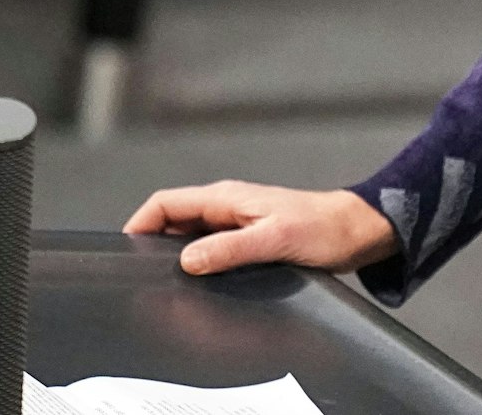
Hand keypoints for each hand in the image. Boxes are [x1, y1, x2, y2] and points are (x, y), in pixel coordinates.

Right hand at [122, 180, 398, 275]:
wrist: (357, 232)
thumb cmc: (323, 229)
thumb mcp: (274, 240)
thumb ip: (231, 249)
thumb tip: (188, 259)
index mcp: (226, 198)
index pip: (166, 203)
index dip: (140, 223)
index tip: (125, 249)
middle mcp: (227, 207)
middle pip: (173, 221)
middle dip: (153, 244)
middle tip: (143, 273)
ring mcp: (237, 223)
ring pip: (191, 237)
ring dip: (177, 255)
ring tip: (167, 282)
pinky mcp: (249, 239)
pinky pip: (212, 249)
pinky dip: (200, 263)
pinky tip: (201, 283)